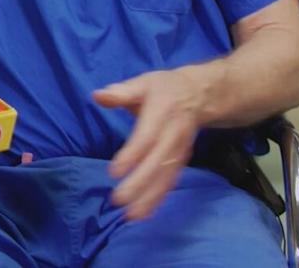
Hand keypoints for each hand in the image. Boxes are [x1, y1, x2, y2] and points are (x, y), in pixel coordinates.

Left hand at [93, 67, 209, 219]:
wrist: (200, 95)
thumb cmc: (164, 88)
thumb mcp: (144, 82)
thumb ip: (121, 91)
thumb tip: (98, 95)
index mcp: (162, 113)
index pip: (147, 137)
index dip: (132, 156)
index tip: (114, 172)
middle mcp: (173, 135)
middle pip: (158, 162)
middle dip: (140, 183)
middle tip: (119, 200)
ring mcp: (180, 150)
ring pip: (167, 177)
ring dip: (150, 197)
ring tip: (131, 215)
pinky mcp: (181, 160)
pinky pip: (170, 181)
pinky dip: (158, 198)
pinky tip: (143, 212)